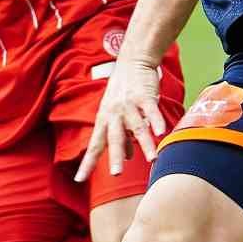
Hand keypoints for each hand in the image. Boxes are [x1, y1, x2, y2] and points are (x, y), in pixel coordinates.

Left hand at [75, 50, 166, 181]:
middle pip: (114, 138)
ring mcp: (129, 104)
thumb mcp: (115, 115)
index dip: (88, 163)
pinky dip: (156, 121)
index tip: (79, 180)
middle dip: (114, 156)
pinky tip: (162, 132)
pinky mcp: (144, 95)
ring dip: (144, 143)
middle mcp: (114, 114)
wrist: (132, 61)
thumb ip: (122, 137)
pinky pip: (151, 110)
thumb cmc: (123, 92)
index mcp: (104, 121)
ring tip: (152, 159)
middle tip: (115, 174)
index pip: (95, 145)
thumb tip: (125, 158)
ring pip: (137, 126)